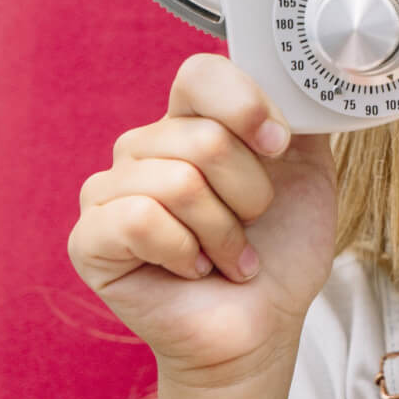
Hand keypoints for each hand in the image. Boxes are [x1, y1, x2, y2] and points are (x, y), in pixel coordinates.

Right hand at [68, 53, 337, 390]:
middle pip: (204, 138)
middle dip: (250, 194)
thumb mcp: (308, 169)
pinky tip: (191, 269)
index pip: (201, 74)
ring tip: (226, 253)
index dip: (247, 107)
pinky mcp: (89, 239)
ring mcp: (110, 191)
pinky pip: (141, 220)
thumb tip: (298, 79)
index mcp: (192, 121)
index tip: (278, 148)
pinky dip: (184, 252)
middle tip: (251, 224)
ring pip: (179, 182)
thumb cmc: (280, 249)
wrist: (263, 324)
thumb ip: (299, 115)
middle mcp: (145, 147)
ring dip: (224, 231)